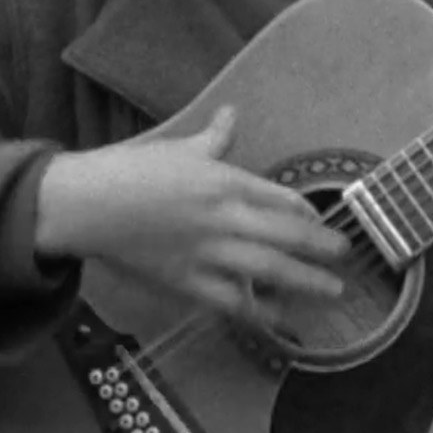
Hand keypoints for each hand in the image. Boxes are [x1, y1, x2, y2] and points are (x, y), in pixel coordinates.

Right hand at [34, 104, 348, 317]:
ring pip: (268, 271)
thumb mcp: (178, 148)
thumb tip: (232, 112)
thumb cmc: (130, 171)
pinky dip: (259, 312)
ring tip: (332, 291)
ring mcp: (208, 253)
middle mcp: (224, 218)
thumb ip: (214, 136)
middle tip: (346, 256)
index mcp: (224, 181)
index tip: (323, 220)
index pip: (280, 197)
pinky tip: (280, 321)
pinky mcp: (186, 282)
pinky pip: (231, 302)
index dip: (307, 211)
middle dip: (321, 247)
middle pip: (286, 235)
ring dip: (305, 282)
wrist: (85, 206)